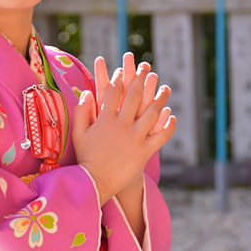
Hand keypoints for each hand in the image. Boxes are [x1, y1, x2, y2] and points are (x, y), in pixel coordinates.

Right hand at [72, 61, 175, 205]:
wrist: (96, 182)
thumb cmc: (86, 158)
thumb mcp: (78, 134)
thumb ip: (81, 112)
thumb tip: (87, 92)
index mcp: (105, 120)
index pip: (112, 93)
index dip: (118, 79)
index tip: (123, 70)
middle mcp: (122, 126)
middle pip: (134, 97)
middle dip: (140, 79)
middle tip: (146, 68)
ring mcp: (135, 138)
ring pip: (152, 113)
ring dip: (160, 98)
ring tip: (165, 88)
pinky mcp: (145, 151)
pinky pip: (161, 136)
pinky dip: (168, 125)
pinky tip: (172, 116)